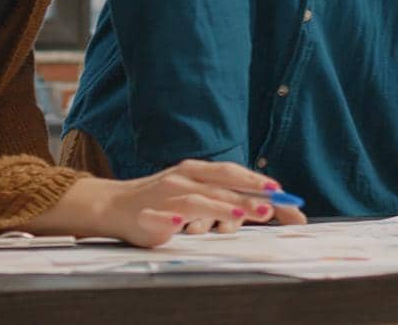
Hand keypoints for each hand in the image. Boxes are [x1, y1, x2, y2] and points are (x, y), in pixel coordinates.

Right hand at [23, 160, 307, 246]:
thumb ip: (225, 198)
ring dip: (219, 207)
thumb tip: (267, 207)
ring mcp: (165, 194)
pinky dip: (175, 219)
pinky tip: (184, 226)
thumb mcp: (195, 193)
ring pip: (197, 199)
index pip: (232, 173)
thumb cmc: (162, 200)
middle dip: (247, 194)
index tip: (283, 193)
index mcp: (196, 170)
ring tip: (240, 214)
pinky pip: (163, 216)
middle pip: (221, 184)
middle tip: (272, 205)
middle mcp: (183, 177)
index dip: (257, 182)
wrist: (114, 205)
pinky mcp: (148, 214)